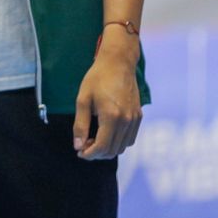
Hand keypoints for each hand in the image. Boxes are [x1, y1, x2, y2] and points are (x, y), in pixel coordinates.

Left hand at [73, 31, 142, 160]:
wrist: (118, 62)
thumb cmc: (97, 78)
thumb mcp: (83, 99)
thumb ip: (80, 125)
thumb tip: (78, 146)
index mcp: (111, 116)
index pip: (102, 147)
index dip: (89, 154)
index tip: (79, 152)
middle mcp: (126, 120)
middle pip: (113, 150)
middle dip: (97, 153)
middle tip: (84, 146)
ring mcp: (135, 119)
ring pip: (123, 147)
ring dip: (108, 149)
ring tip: (94, 140)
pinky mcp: (139, 116)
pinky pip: (130, 138)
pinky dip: (119, 142)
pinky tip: (107, 134)